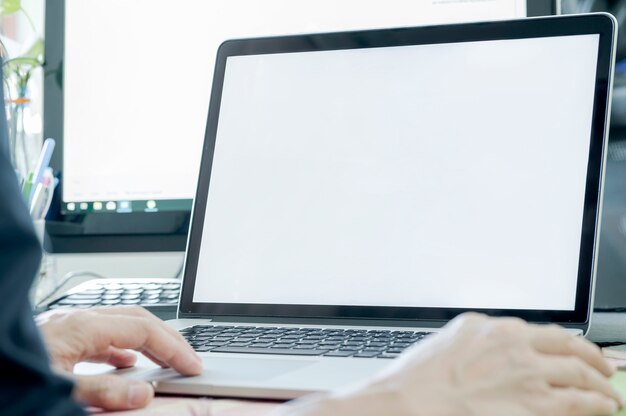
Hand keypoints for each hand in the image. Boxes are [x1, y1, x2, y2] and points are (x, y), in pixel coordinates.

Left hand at [36, 306, 202, 410]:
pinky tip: (127, 361)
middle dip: (169, 338)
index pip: (145, 329)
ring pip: (124, 324)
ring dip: (150, 340)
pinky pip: (106, 335)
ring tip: (167, 360)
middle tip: (189, 360)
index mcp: (84, 327)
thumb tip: (141, 392)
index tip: (192, 365)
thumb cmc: (10, 369)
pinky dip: (126, 347)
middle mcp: (81, 320)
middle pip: (140, 318)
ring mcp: (72, 325)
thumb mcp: (58, 388)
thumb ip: (101, 392)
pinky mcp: (64, 335)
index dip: (174, 347)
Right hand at [285, 314, 622, 415]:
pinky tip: (602, 407)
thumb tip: (499, 338)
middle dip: (593, 358)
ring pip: (579, 375)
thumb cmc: (420, 377)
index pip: (547, 331)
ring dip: (599, 383)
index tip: (576, 349)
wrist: (408, 403)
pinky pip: (578, 404)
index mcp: (496, 327)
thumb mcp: (451, 338)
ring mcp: (528, 376)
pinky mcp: (535, 407)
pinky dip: (596, 404)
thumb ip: (481, 334)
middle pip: (570, 348)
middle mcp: (517, 346)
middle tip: (603, 367)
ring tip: (607, 391)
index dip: (569, 342)